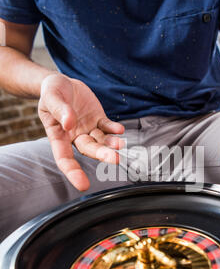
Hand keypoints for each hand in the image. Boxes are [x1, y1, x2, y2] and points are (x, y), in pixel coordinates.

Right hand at [38, 74, 124, 190]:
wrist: (61, 82)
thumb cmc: (51, 92)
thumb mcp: (51, 96)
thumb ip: (59, 109)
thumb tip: (69, 124)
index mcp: (58, 135)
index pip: (64, 159)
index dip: (73, 172)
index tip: (83, 185)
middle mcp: (74, 136)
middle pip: (88, 149)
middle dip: (101, 154)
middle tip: (114, 159)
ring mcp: (88, 129)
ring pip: (100, 141)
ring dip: (111, 144)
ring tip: (120, 143)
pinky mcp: (98, 119)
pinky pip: (107, 127)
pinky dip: (113, 129)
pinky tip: (120, 129)